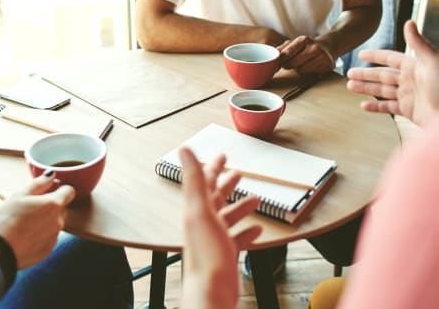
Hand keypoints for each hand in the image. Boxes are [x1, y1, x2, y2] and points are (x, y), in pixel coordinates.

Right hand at [0, 173, 75, 268]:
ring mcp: (54, 238)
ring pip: (54, 223)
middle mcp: (59, 221)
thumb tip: (51, 175)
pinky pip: (48, 238)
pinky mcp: (47, 251)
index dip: (60, 189)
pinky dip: (40, 235)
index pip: (69, 191)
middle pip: (61, 208)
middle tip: (30, 208)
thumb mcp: (20, 195)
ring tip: (24, 223)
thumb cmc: (5, 219)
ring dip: (45, 221)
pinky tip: (24, 236)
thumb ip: (39, 183)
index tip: (49, 190)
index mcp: (53, 205)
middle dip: (50, 206)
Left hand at [180, 147, 261, 308]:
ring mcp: (215, 239)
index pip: (205, 182)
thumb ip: (194, 179)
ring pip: (228, 217)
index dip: (214, 167)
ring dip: (240, 206)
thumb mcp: (200, 210)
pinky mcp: (225, 255)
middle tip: (238, 173)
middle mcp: (204, 223)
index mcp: (197, 209)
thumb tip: (184, 149)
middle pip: (216, 198)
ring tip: (255, 199)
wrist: (212, 291)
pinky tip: (256, 228)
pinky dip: (246, 231)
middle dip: (227, 184)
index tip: (222, 156)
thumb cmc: (206, 253)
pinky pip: (237, 239)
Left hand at [278, 35, 334, 73]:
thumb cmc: (307, 45)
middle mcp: (314, 47)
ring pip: (301, 70)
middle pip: (293, 64)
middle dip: (288, 65)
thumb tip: (270, 57)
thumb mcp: (294, 43)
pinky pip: (311, 73)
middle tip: (289, 63)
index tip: (276, 63)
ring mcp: (322, 57)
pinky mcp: (327, 66)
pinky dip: (308, 71)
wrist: (328, 45)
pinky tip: (311, 65)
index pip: (287, 53)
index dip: (279, 60)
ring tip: (302, 62)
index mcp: (303, 40)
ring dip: (299, 69)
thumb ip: (281, 49)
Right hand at [346, 20, 438, 125]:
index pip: (391, 58)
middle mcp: (411, 80)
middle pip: (383, 75)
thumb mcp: (432, 63)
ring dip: (366, 88)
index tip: (360, 54)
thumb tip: (408, 22)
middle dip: (365, 74)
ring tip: (350, 86)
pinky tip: (363, 105)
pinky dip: (376, 107)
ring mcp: (410, 96)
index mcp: (415, 67)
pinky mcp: (410, 111)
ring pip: (383, 91)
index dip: (375, 56)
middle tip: (348, 73)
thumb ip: (418, 43)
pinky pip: (388, 108)